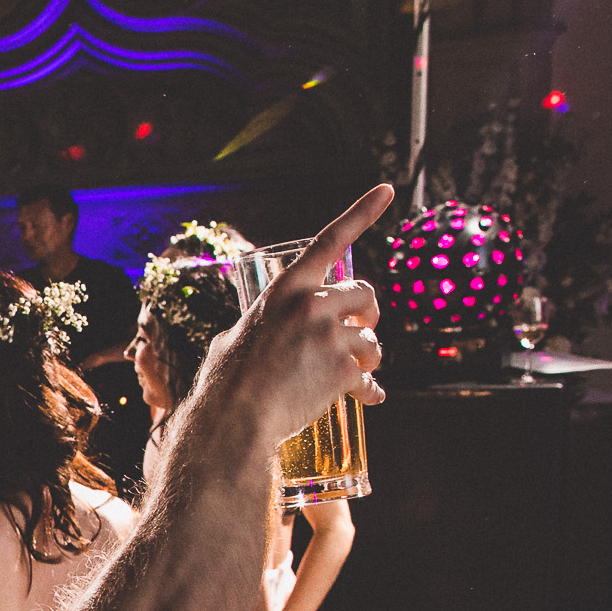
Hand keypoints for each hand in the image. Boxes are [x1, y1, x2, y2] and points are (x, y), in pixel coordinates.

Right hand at [196, 185, 392, 447]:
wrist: (233, 419)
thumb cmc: (225, 383)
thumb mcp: (235, 338)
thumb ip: (260, 326)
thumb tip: (254, 334)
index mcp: (285, 289)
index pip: (329, 240)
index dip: (362, 213)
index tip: (387, 191)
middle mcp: (312, 304)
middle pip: (365, 294)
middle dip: (368, 314)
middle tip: (362, 330)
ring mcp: (330, 336)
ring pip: (372, 341)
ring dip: (367, 358)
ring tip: (353, 375)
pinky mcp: (344, 370)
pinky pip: (370, 378)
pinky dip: (369, 391)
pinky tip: (367, 399)